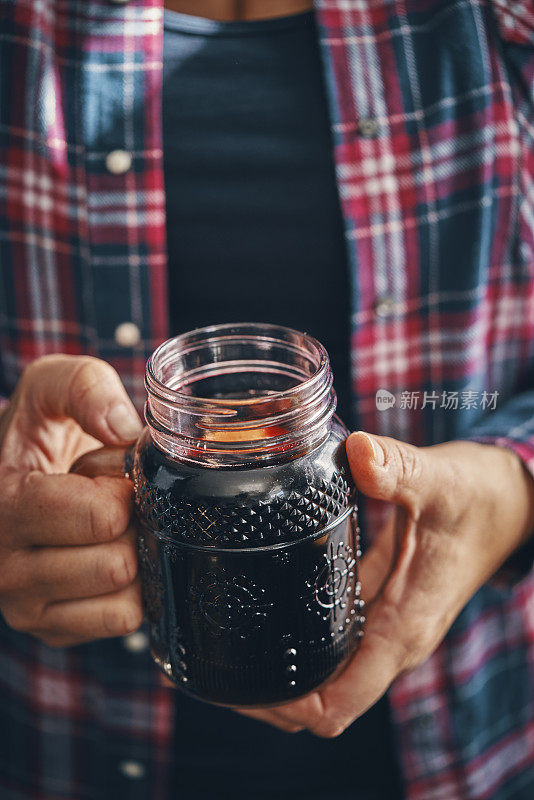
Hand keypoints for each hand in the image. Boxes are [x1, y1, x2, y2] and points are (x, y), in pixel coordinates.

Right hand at [0, 354, 143, 646]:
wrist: (11, 474)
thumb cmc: (35, 434)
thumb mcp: (50, 388)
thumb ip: (84, 387)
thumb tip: (122, 429)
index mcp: (3, 505)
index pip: (101, 518)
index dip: (124, 490)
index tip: (111, 473)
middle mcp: (5, 567)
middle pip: (117, 563)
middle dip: (132, 524)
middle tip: (112, 500)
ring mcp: (27, 606)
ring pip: (122, 599)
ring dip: (132, 556)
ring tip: (106, 528)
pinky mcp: (53, 629)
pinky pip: (123, 621)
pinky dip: (133, 589)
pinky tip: (108, 555)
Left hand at [239, 431, 533, 736]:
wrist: (507, 500)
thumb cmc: (480, 497)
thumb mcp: (439, 480)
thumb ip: (398, 469)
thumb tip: (360, 454)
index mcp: (405, 626)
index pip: (339, 703)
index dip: (287, 707)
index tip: (239, 687)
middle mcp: (394, 637)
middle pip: (323, 699)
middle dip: (269, 695)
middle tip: (212, 667)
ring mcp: (388, 623)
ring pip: (327, 672)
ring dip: (282, 671)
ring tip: (224, 646)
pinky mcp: (383, 604)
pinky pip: (335, 639)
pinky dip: (301, 640)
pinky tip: (268, 612)